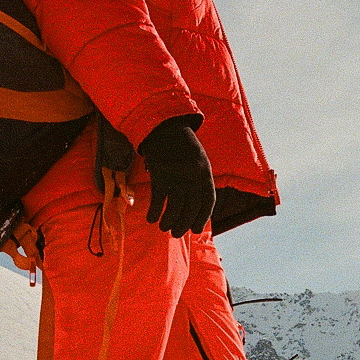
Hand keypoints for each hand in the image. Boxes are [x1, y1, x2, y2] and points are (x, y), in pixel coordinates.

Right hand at [138, 118, 214, 237]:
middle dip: (184, 225)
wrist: (164, 126)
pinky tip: (151, 218)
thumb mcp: (198, 160)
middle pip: (191, 209)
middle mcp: (193, 176)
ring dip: (169, 222)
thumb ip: (199, 180)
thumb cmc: (181, 146)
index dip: (202, 218)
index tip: (195, 229)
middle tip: (176, 233)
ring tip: (164, 227)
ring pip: (175, 208)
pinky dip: (154, 212)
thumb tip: (195, 206)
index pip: (208, 202)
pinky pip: (158, 200)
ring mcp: (177, 176)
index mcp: (205, 172)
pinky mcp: (160, 175)